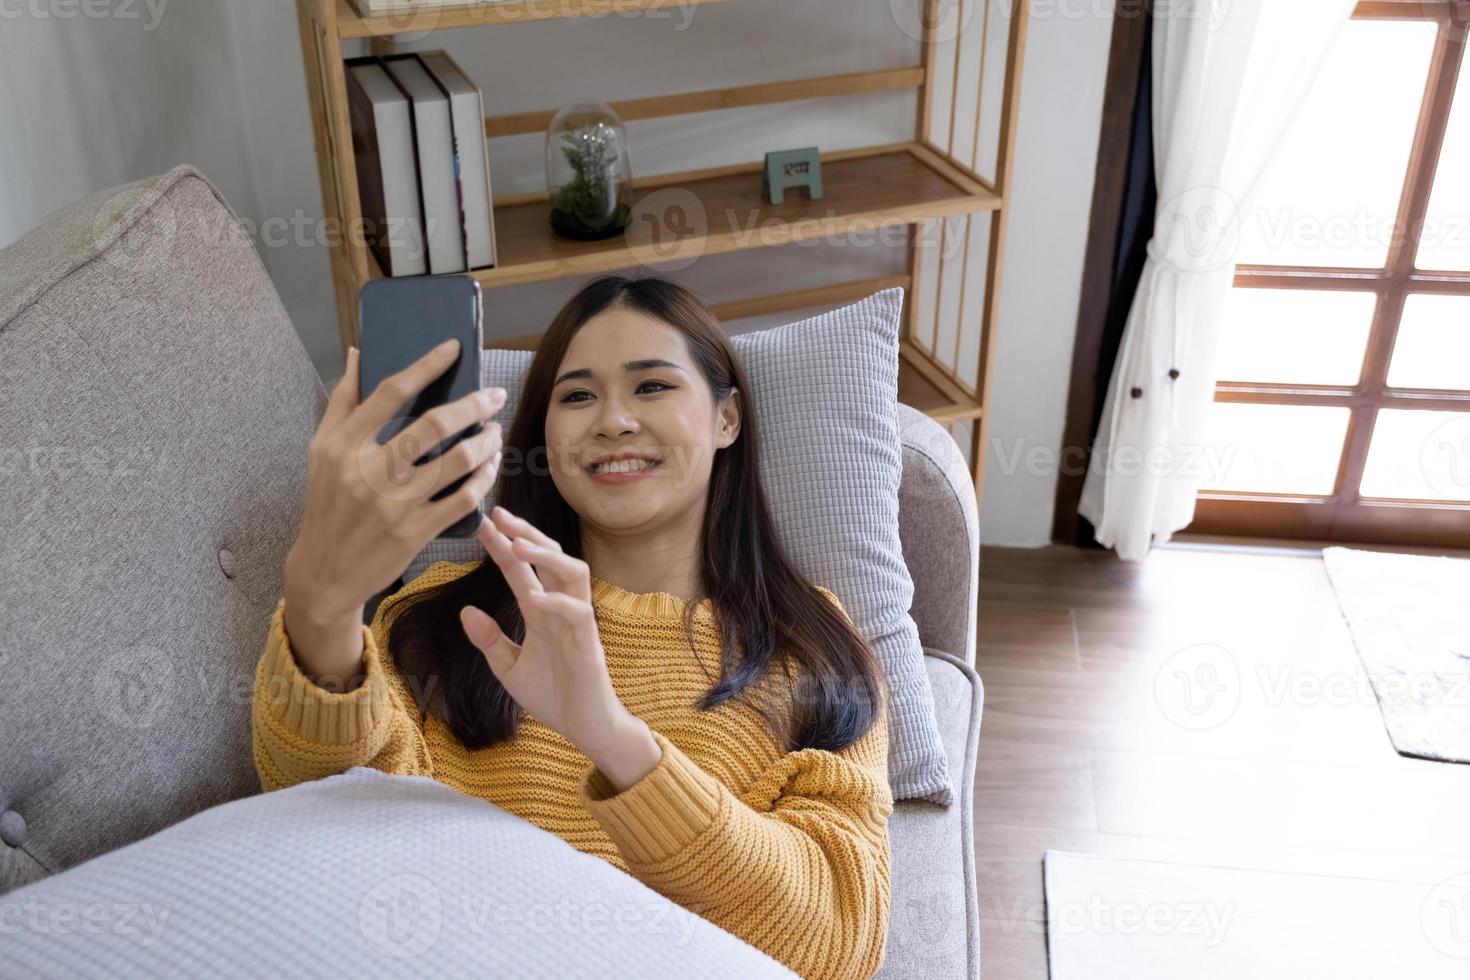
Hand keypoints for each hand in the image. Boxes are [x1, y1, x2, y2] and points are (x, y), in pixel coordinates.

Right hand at [285, 341, 506, 620]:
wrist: (326, 570)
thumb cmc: (326, 504)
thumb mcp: (322, 451)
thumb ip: (343, 401)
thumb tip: (360, 353)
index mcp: (344, 444)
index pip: (390, 392)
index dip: (426, 365)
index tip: (453, 348)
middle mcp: (370, 471)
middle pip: (434, 424)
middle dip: (474, 404)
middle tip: (494, 395)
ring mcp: (395, 503)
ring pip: (457, 460)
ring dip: (486, 441)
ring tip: (494, 431)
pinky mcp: (416, 531)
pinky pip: (464, 499)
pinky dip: (483, 478)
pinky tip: (489, 466)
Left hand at [458, 506, 637, 763]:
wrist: (583, 726)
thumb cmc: (553, 694)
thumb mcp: (508, 668)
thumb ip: (489, 640)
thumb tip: (466, 611)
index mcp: (540, 611)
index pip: (520, 570)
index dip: (502, 546)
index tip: (482, 524)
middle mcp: (559, 608)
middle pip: (550, 557)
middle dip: (526, 533)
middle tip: (500, 516)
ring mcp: (577, 622)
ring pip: (572, 572)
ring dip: (546, 556)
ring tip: (518, 545)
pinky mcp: (588, 642)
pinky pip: (578, 612)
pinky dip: (557, 602)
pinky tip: (534, 597)